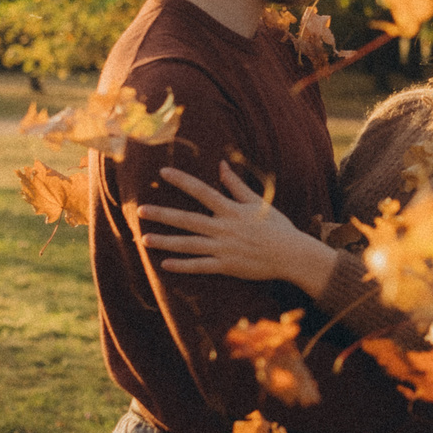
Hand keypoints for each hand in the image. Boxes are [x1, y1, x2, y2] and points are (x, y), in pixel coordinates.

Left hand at [137, 164, 339, 292]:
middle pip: (187, 219)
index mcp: (231, 209)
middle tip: (140, 210)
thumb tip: (221, 165)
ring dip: (166, 241)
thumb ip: (236, 185)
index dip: (182, 181)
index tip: (163, 172)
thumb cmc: (276, 227)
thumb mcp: (257, 202)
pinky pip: (200, 266)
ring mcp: (224, 248)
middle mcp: (224, 228)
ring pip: (189, 244)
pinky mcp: (227, 266)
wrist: (292, 255)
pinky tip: (165, 264)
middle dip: (163, 214)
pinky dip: (183, 265)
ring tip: (144, 238)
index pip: (202, 191)